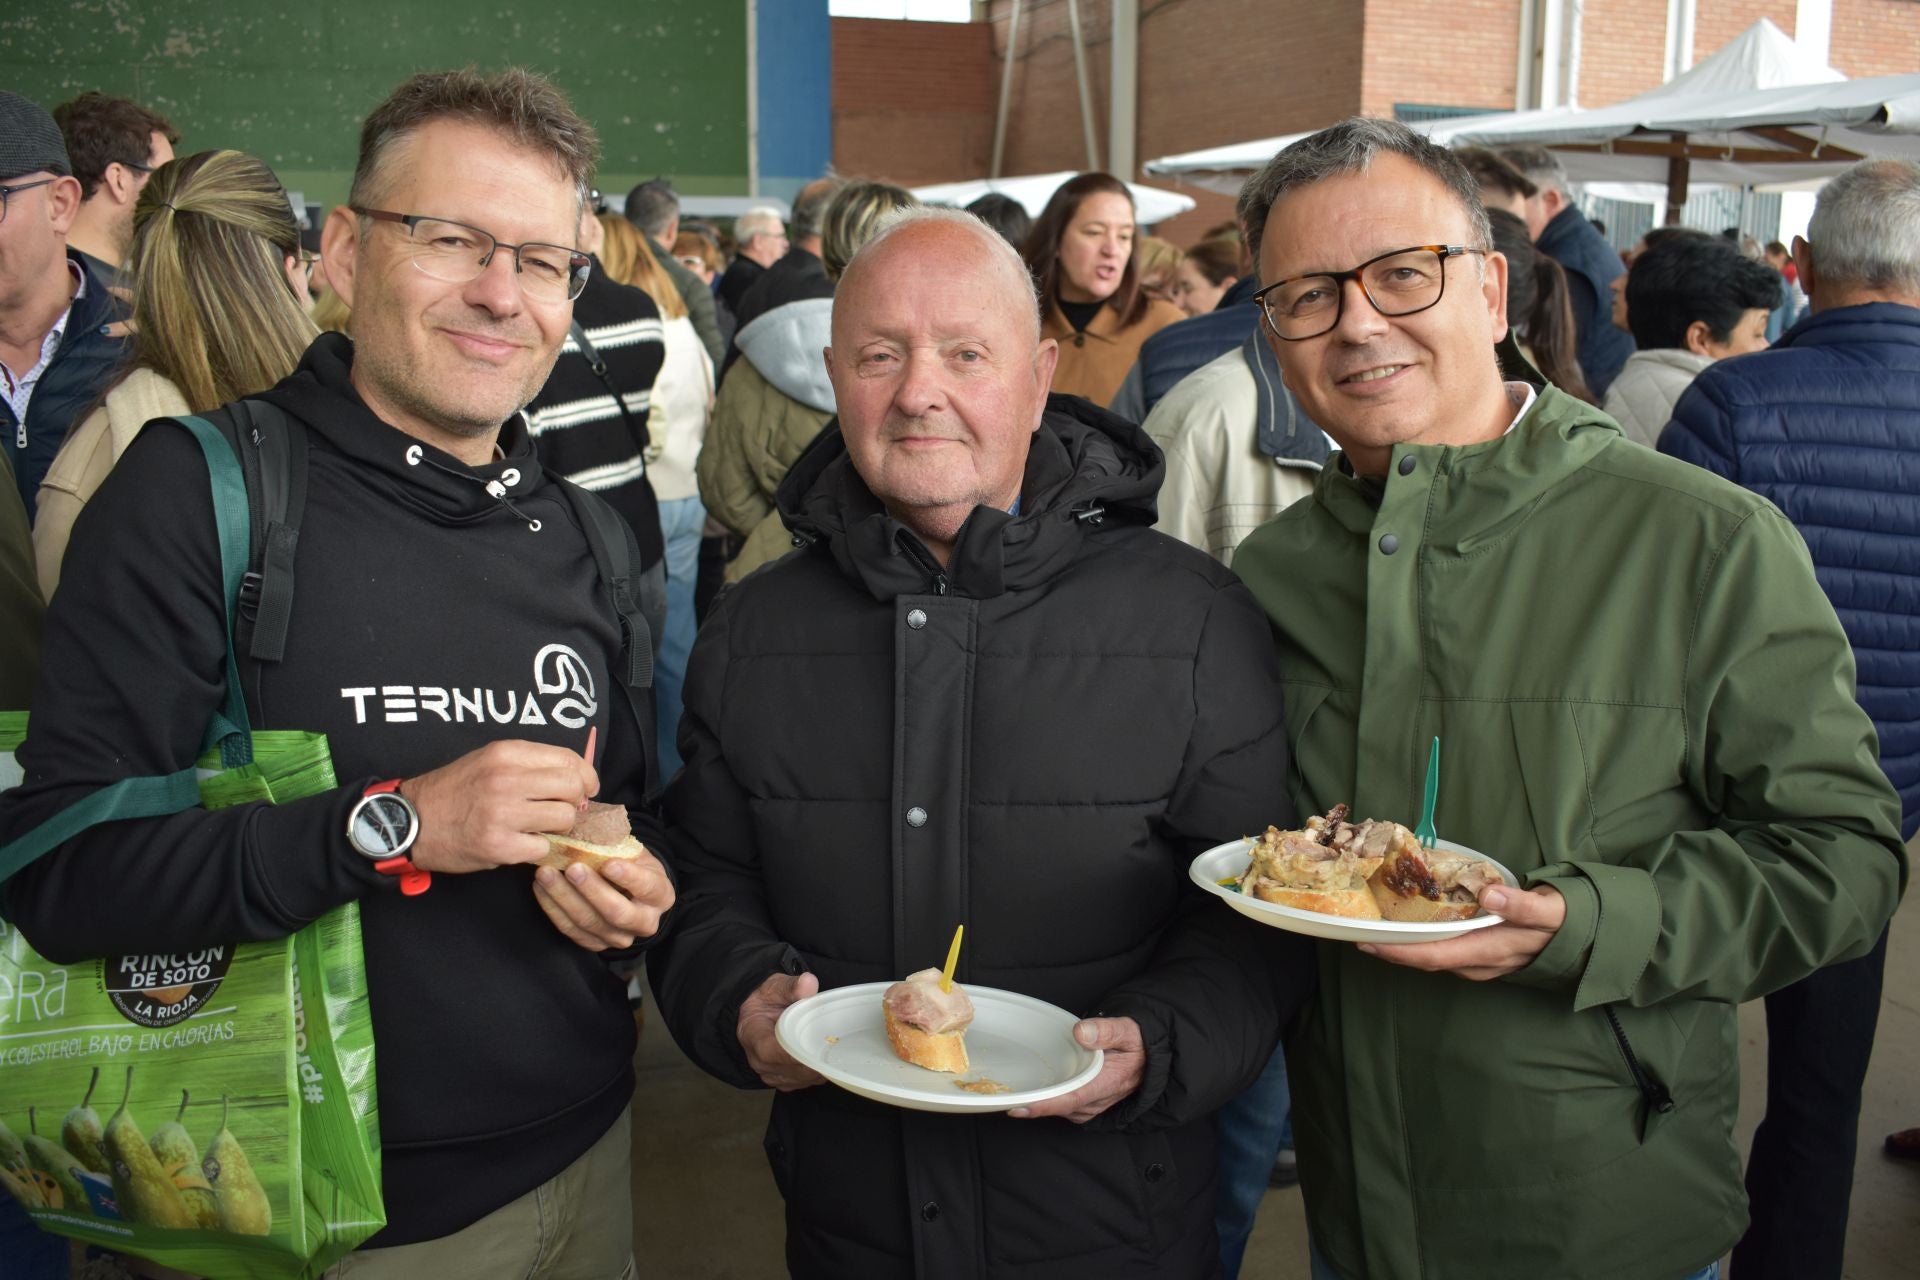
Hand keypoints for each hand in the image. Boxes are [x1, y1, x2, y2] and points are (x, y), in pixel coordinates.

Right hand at [398, 740, 597, 873]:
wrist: (411, 820)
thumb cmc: (454, 791)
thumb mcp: (489, 761)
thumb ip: (530, 765)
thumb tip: (578, 779)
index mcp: (507, 753)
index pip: (570, 760)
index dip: (585, 777)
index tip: (584, 788)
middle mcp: (506, 779)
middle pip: (573, 788)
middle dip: (575, 802)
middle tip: (562, 811)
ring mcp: (502, 813)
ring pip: (564, 818)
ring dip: (557, 827)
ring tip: (537, 827)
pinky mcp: (498, 845)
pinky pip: (542, 847)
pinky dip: (535, 849)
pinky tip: (518, 843)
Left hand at [533, 846, 674, 950]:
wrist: (631, 894)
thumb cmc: (632, 866)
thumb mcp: (635, 853)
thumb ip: (618, 847)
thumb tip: (588, 831)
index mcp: (661, 895)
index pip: (647, 887)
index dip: (628, 876)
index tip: (609, 863)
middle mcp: (644, 922)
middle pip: (616, 912)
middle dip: (591, 890)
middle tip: (572, 868)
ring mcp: (619, 937)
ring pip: (589, 923)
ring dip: (564, 897)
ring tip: (546, 873)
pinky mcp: (596, 944)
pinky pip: (571, 930)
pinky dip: (553, 908)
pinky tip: (541, 888)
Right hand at [738, 972, 825, 1090]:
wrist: (760, 1012)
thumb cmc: (768, 1000)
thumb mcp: (776, 986)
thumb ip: (790, 986)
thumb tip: (808, 983)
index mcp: (752, 1035)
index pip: (770, 1052)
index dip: (794, 1055)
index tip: (816, 1050)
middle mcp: (758, 1061)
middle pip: (791, 1070)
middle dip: (815, 1061)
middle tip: (837, 1045)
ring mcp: (770, 1074)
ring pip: (801, 1079)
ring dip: (819, 1067)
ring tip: (832, 1047)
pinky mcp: (783, 1081)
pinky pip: (804, 1082)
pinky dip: (817, 1072)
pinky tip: (824, 1056)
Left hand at [1010, 1017, 1145, 1123]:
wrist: (1148, 1059)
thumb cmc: (1136, 1043)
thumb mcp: (1128, 1030)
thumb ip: (1107, 1030)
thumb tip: (1081, 1033)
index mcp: (1106, 1084)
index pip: (1070, 1099)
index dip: (1043, 1106)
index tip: (1017, 1107)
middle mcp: (1096, 1101)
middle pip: (1058, 1107)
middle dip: (1030, 1104)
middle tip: (998, 1094)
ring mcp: (1090, 1107)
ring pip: (1058, 1109)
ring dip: (1036, 1102)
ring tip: (1007, 1092)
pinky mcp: (1085, 1106)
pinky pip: (1062, 1106)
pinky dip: (1045, 1100)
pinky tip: (1029, 1089)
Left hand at [1360, 884, 1565, 980]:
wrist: (1585, 938)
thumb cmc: (1564, 922)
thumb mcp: (1549, 910)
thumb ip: (1521, 904)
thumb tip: (1490, 895)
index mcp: (1489, 951)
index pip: (1433, 956)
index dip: (1398, 952)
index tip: (1366, 942)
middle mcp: (1479, 963)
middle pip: (1425, 959)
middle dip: (1391, 950)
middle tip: (1358, 932)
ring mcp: (1480, 962)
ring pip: (1434, 957)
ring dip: (1404, 946)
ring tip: (1376, 927)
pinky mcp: (1482, 955)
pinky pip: (1444, 951)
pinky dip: (1422, 941)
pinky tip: (1410, 926)